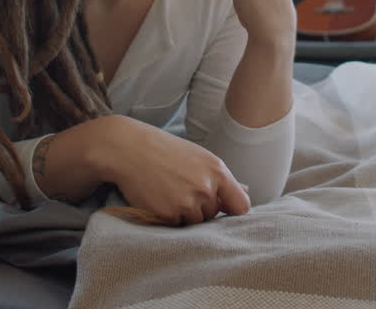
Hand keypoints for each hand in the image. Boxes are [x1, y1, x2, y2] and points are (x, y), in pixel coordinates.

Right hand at [105, 116, 250, 225]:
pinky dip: (169, 218)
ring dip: (185, 214)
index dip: (233, 210)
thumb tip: (246, 190)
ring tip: (169, 192)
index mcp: (217, 171)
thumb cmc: (166, 151)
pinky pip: (177, 226)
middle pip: (215, 215)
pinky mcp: (167, 214)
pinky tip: (159, 198)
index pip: (241, 206)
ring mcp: (187, 202)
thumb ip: (224, 179)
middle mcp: (206, 188)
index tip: (224, 209)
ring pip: (196, 223)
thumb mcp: (199, 158)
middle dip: (202, 208)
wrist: (129, 149)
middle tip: (181, 189)